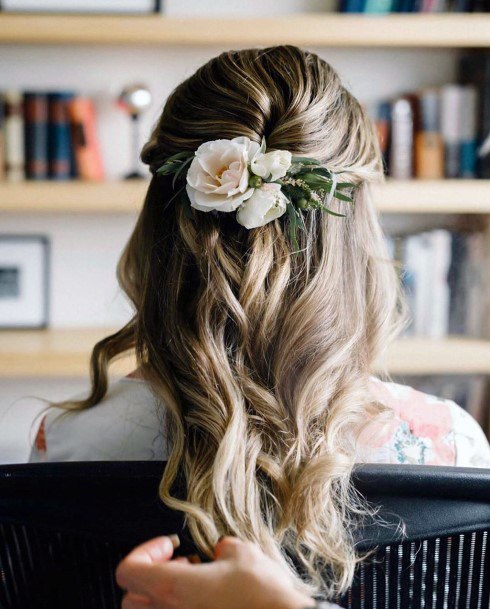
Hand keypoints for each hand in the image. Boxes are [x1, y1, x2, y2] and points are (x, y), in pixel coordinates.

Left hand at [115, 535, 314, 608]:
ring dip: (165, 596)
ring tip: (195, 585)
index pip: (127, 570)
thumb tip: (218, 552)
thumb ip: (219, 548)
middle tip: (178, 565)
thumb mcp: (240, 552)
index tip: (169, 545)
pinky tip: (209, 601)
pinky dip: (183, 608)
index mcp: (172, 589)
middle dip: (150, 577)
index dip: (145, 550)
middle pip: (130, 598)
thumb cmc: (261, 595)